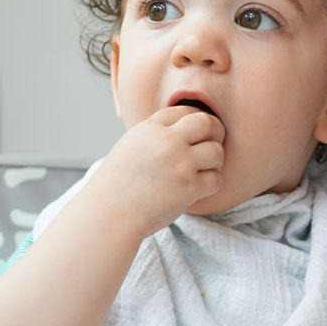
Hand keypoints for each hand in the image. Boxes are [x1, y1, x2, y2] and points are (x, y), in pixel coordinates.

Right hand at [84, 105, 224, 237]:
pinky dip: (212, 183)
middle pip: (207, 123)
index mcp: (150, 129)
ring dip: (215, 161)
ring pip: (216, 151)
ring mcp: (180, 164)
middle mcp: (167, 142)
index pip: (184, 111)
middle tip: (214, 142)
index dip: (194, 120)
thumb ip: (155, 135)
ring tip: (206, 168)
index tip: (196, 131)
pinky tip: (201, 187)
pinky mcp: (189, 187)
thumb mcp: (130, 146)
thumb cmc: (117, 184)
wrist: (110, 214)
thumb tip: (182, 129)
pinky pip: (216, 179)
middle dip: (215, 131)